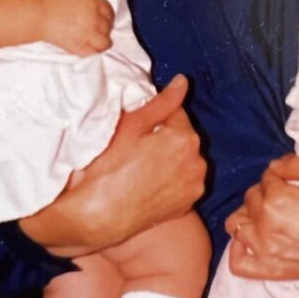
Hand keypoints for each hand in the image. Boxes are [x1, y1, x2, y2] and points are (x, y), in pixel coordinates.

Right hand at [20, 75, 205, 256]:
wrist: (101, 216)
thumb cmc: (110, 168)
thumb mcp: (131, 126)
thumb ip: (161, 102)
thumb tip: (182, 81)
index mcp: (185, 138)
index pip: (176, 112)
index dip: (156, 117)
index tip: (140, 127)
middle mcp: (197, 161)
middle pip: (184, 136)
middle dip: (166, 136)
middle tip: (138, 146)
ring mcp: (195, 185)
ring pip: (186, 158)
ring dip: (172, 156)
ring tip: (144, 164)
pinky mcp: (188, 203)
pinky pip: (185, 180)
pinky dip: (174, 177)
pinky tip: (151, 180)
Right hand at [38, 0, 113, 54]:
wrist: (38, 15)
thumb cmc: (52, 2)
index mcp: (93, 3)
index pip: (109, 11)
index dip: (108, 16)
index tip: (105, 19)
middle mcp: (93, 18)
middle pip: (108, 27)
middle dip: (105, 28)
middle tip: (98, 30)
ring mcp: (87, 33)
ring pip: (105, 42)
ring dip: (103, 42)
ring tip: (99, 42)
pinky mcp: (79, 46)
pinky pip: (93, 52)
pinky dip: (94, 52)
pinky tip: (91, 48)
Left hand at [225, 154, 298, 283]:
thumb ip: (296, 163)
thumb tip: (274, 166)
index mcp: (278, 199)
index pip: (267, 177)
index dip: (281, 175)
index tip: (296, 181)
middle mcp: (265, 225)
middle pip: (251, 197)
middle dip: (267, 192)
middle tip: (290, 196)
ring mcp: (265, 250)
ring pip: (237, 224)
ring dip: (249, 215)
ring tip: (269, 215)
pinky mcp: (270, 270)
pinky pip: (238, 262)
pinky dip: (239, 248)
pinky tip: (253, 239)